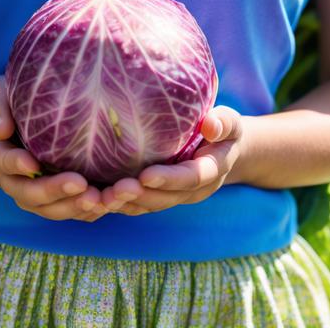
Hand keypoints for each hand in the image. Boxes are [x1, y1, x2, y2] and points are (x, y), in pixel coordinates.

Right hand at [0, 76, 107, 222]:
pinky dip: (79, 210)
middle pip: (24, 192)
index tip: (34, 163)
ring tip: (95, 198)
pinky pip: (59, 208)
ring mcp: (23, 188)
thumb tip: (2, 129)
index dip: (14, 164)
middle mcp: (3, 177)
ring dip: (69, 206)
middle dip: (52, 191)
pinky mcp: (43, 193)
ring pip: (43, 207)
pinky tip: (102, 204)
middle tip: (79, 184)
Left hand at [98, 107, 243, 215]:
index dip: (169, 178)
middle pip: (167, 198)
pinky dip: (122, 205)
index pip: (190, 177)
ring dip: (128, 205)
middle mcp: (193, 190)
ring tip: (102, 198)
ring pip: (151, 206)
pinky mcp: (161, 195)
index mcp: (211, 170)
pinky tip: (99, 200)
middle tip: (116, 190)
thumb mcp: (230, 122)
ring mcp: (176, 196)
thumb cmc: (223, 128)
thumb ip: (223, 122)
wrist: (223, 149)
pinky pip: (141, 205)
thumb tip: (210, 125)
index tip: (146, 175)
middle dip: (142, 196)